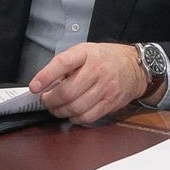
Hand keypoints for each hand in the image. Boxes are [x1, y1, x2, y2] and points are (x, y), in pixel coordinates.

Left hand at [28, 42, 150, 124]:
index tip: (34, 87)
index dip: (46, 75)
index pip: (63, 63)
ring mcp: (106, 87)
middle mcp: (97, 69)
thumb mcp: (85, 51)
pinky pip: (88, 117)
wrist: (135, 67)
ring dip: (60, 111)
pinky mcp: (110, 102)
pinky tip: (72, 113)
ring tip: (57, 108)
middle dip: (51, 100)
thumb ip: (67, 64)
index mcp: (87, 53)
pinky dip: (75, 118)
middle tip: (46, 100)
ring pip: (76, 107)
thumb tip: (46, 82)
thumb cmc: (106, 58)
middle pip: (67, 91)